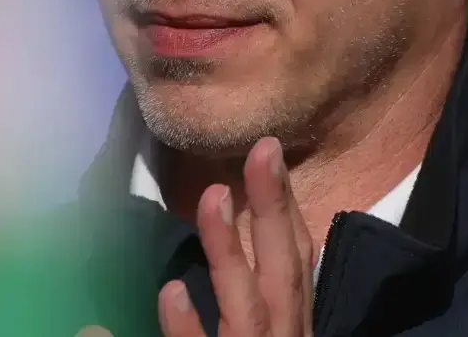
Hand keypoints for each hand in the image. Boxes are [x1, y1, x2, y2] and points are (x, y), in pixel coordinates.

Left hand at [159, 136, 313, 336]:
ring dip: (230, 252)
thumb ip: (242, 299)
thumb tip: (196, 263)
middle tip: (264, 149)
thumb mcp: (258, 333)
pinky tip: (172, 290)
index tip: (272, 152)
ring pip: (246, 307)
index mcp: (291, 323)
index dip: (287, 208)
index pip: (295, 261)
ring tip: (214, 197)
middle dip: (274, 210)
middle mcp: (282, 336)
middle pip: (283, 272)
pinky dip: (189, 326)